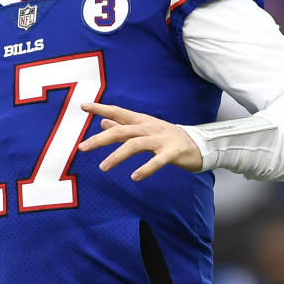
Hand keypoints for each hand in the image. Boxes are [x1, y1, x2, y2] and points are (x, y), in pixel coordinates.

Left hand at [77, 102, 202, 180]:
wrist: (201, 144)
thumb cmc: (168, 137)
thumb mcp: (145, 128)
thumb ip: (124, 126)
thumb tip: (103, 122)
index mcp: (142, 121)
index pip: (118, 112)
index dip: (101, 108)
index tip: (83, 106)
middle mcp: (149, 127)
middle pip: (121, 130)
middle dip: (100, 138)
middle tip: (82, 147)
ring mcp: (161, 139)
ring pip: (135, 145)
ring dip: (117, 156)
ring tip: (103, 167)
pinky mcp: (173, 152)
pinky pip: (157, 161)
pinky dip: (146, 168)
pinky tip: (134, 177)